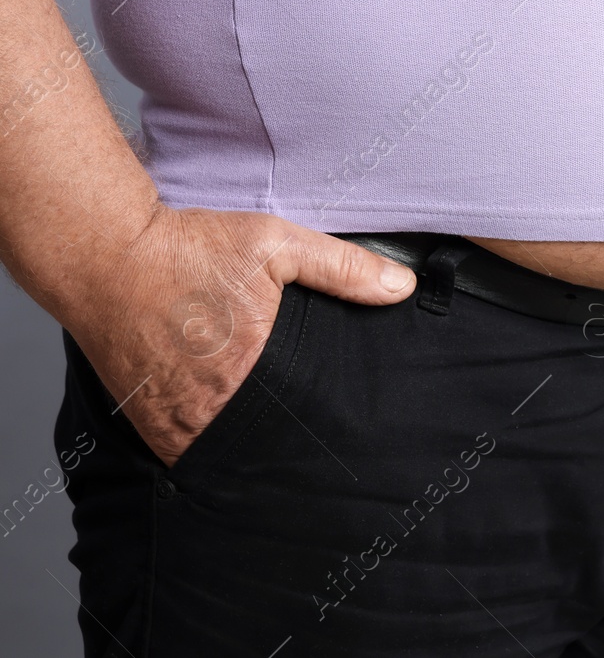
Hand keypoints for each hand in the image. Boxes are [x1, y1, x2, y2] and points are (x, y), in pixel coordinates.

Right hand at [64, 205, 415, 466]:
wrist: (104, 256)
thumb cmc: (187, 250)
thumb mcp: (275, 244)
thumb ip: (343, 268)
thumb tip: (403, 287)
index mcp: (249, 373)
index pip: (304, 423)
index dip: (325, 426)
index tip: (342, 427)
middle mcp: (207, 411)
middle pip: (266, 446)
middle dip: (290, 441)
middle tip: (316, 438)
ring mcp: (171, 424)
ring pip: (226, 455)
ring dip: (250, 447)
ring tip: (275, 433)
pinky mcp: (145, 426)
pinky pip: (187, 453)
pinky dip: (210, 445)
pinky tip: (231, 428)